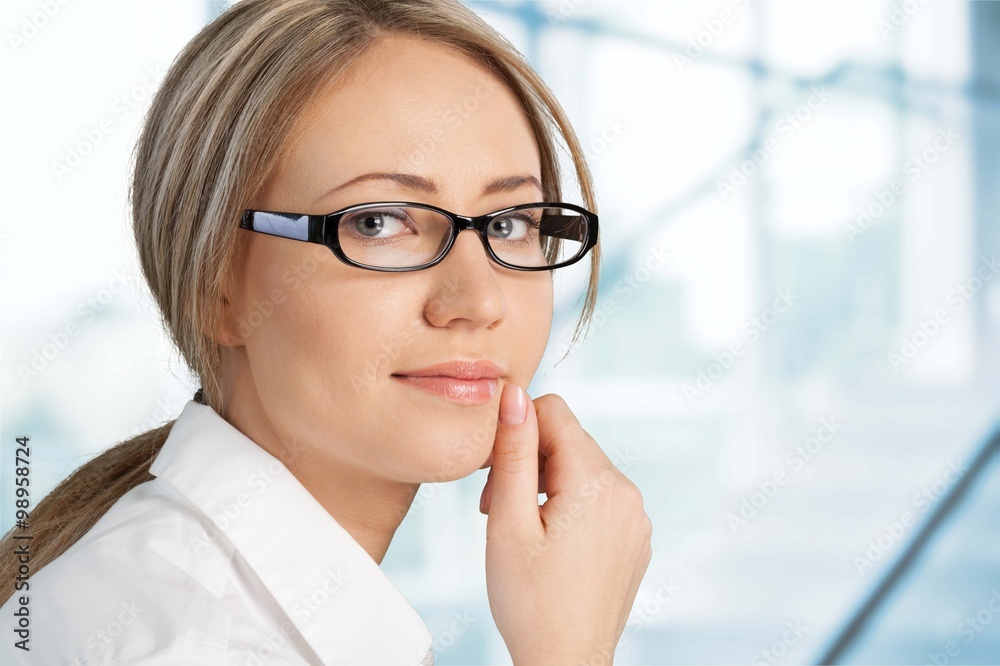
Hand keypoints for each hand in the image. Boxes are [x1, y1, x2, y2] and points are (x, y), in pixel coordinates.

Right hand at [479, 384, 651, 665]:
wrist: (567, 664)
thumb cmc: (529, 601)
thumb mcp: (507, 521)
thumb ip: (514, 451)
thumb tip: (515, 394)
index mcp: (596, 482)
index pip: (555, 412)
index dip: (517, 430)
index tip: (493, 471)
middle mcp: (626, 492)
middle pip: (569, 441)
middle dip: (529, 462)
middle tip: (497, 508)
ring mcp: (636, 516)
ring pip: (583, 469)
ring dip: (548, 484)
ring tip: (522, 529)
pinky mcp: (635, 537)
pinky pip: (600, 498)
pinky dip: (571, 506)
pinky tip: (550, 544)